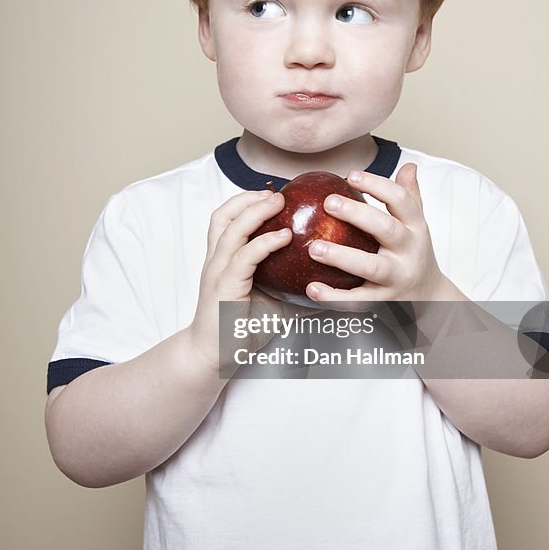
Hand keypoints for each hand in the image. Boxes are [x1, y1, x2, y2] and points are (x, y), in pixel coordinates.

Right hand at [190, 189, 292, 370]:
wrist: (214, 357)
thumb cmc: (242, 329)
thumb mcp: (275, 302)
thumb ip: (297, 290)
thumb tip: (334, 286)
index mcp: (224, 259)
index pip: (228, 218)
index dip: (247, 200)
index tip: (273, 193)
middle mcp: (217, 261)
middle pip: (223, 215)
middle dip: (249, 198)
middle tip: (278, 192)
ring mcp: (217, 272)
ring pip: (231, 230)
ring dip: (255, 212)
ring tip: (279, 203)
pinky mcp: (224, 287)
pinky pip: (243, 258)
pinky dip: (263, 243)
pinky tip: (284, 237)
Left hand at [304, 163, 455, 304]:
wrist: (430, 297)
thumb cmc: (414, 254)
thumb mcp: (417, 225)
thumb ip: (411, 196)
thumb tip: (409, 165)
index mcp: (415, 228)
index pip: (401, 200)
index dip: (377, 184)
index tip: (351, 175)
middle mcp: (408, 251)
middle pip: (386, 229)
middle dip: (358, 215)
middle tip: (329, 202)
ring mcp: (396, 278)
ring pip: (372, 267)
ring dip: (342, 257)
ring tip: (314, 248)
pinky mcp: (383, 302)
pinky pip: (358, 301)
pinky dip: (334, 297)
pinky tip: (311, 288)